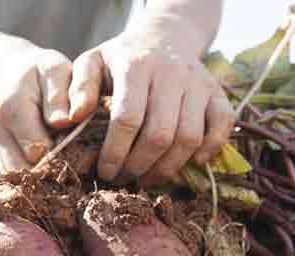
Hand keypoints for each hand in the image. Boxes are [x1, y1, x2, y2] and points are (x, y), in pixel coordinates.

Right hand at [0, 42, 77, 172]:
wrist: (11, 74)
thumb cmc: (41, 71)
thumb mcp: (54, 70)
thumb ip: (59, 95)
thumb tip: (62, 121)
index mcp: (13, 110)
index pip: (38, 149)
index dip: (64, 155)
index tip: (84, 152)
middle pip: (26, 170)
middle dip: (53, 173)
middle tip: (78, 167)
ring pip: (18, 181)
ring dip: (42, 181)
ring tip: (65, 172)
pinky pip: (15, 180)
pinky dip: (34, 181)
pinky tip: (52, 172)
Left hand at [69, 32, 235, 186]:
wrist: (164, 37)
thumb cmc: (120, 59)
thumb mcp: (91, 64)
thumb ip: (78, 89)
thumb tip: (71, 118)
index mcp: (136, 67)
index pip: (127, 119)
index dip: (115, 152)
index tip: (104, 172)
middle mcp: (172, 74)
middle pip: (160, 134)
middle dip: (139, 166)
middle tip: (123, 180)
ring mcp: (199, 83)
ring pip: (189, 137)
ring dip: (167, 167)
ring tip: (146, 179)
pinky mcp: (217, 92)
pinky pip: (223, 126)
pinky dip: (210, 149)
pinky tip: (190, 164)